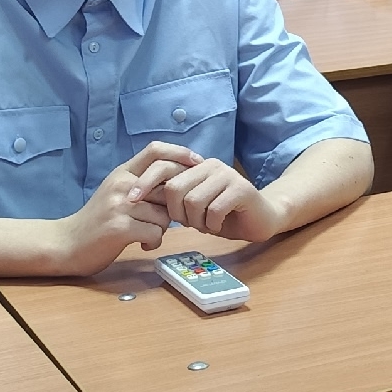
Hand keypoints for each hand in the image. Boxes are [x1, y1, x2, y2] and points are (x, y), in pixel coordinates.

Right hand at [54, 142, 192, 273]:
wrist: (66, 244)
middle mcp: (122, 184)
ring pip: (166, 214)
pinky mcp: (119, 227)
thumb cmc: (98, 221)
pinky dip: (154, 241)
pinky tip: (142, 243)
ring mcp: (120, 205)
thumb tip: (180, 179)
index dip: (180, 153)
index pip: (155, 150)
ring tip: (145, 233)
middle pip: (169, 187)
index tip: (198, 162)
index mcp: (122, 172)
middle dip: (174, 207)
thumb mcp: (118, 193)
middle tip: (162, 220)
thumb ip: (143, 184)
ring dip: (162, 228)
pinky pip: (156, 232)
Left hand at [129, 150, 279, 241]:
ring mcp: (227, 175)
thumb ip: (174, 198)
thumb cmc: (223, 214)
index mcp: (196, 165)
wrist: (261, 219)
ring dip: (196, 221)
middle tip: (188, 223)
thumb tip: (140, 198)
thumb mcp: (193, 205)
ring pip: (193, 201)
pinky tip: (219, 226)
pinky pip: (213, 210)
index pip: (162, 168)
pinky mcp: (241, 189)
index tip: (130, 200)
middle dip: (176, 213)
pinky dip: (212, 225)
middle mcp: (210, 165)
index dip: (145, 183)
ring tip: (206, 225)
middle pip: (174, 187)